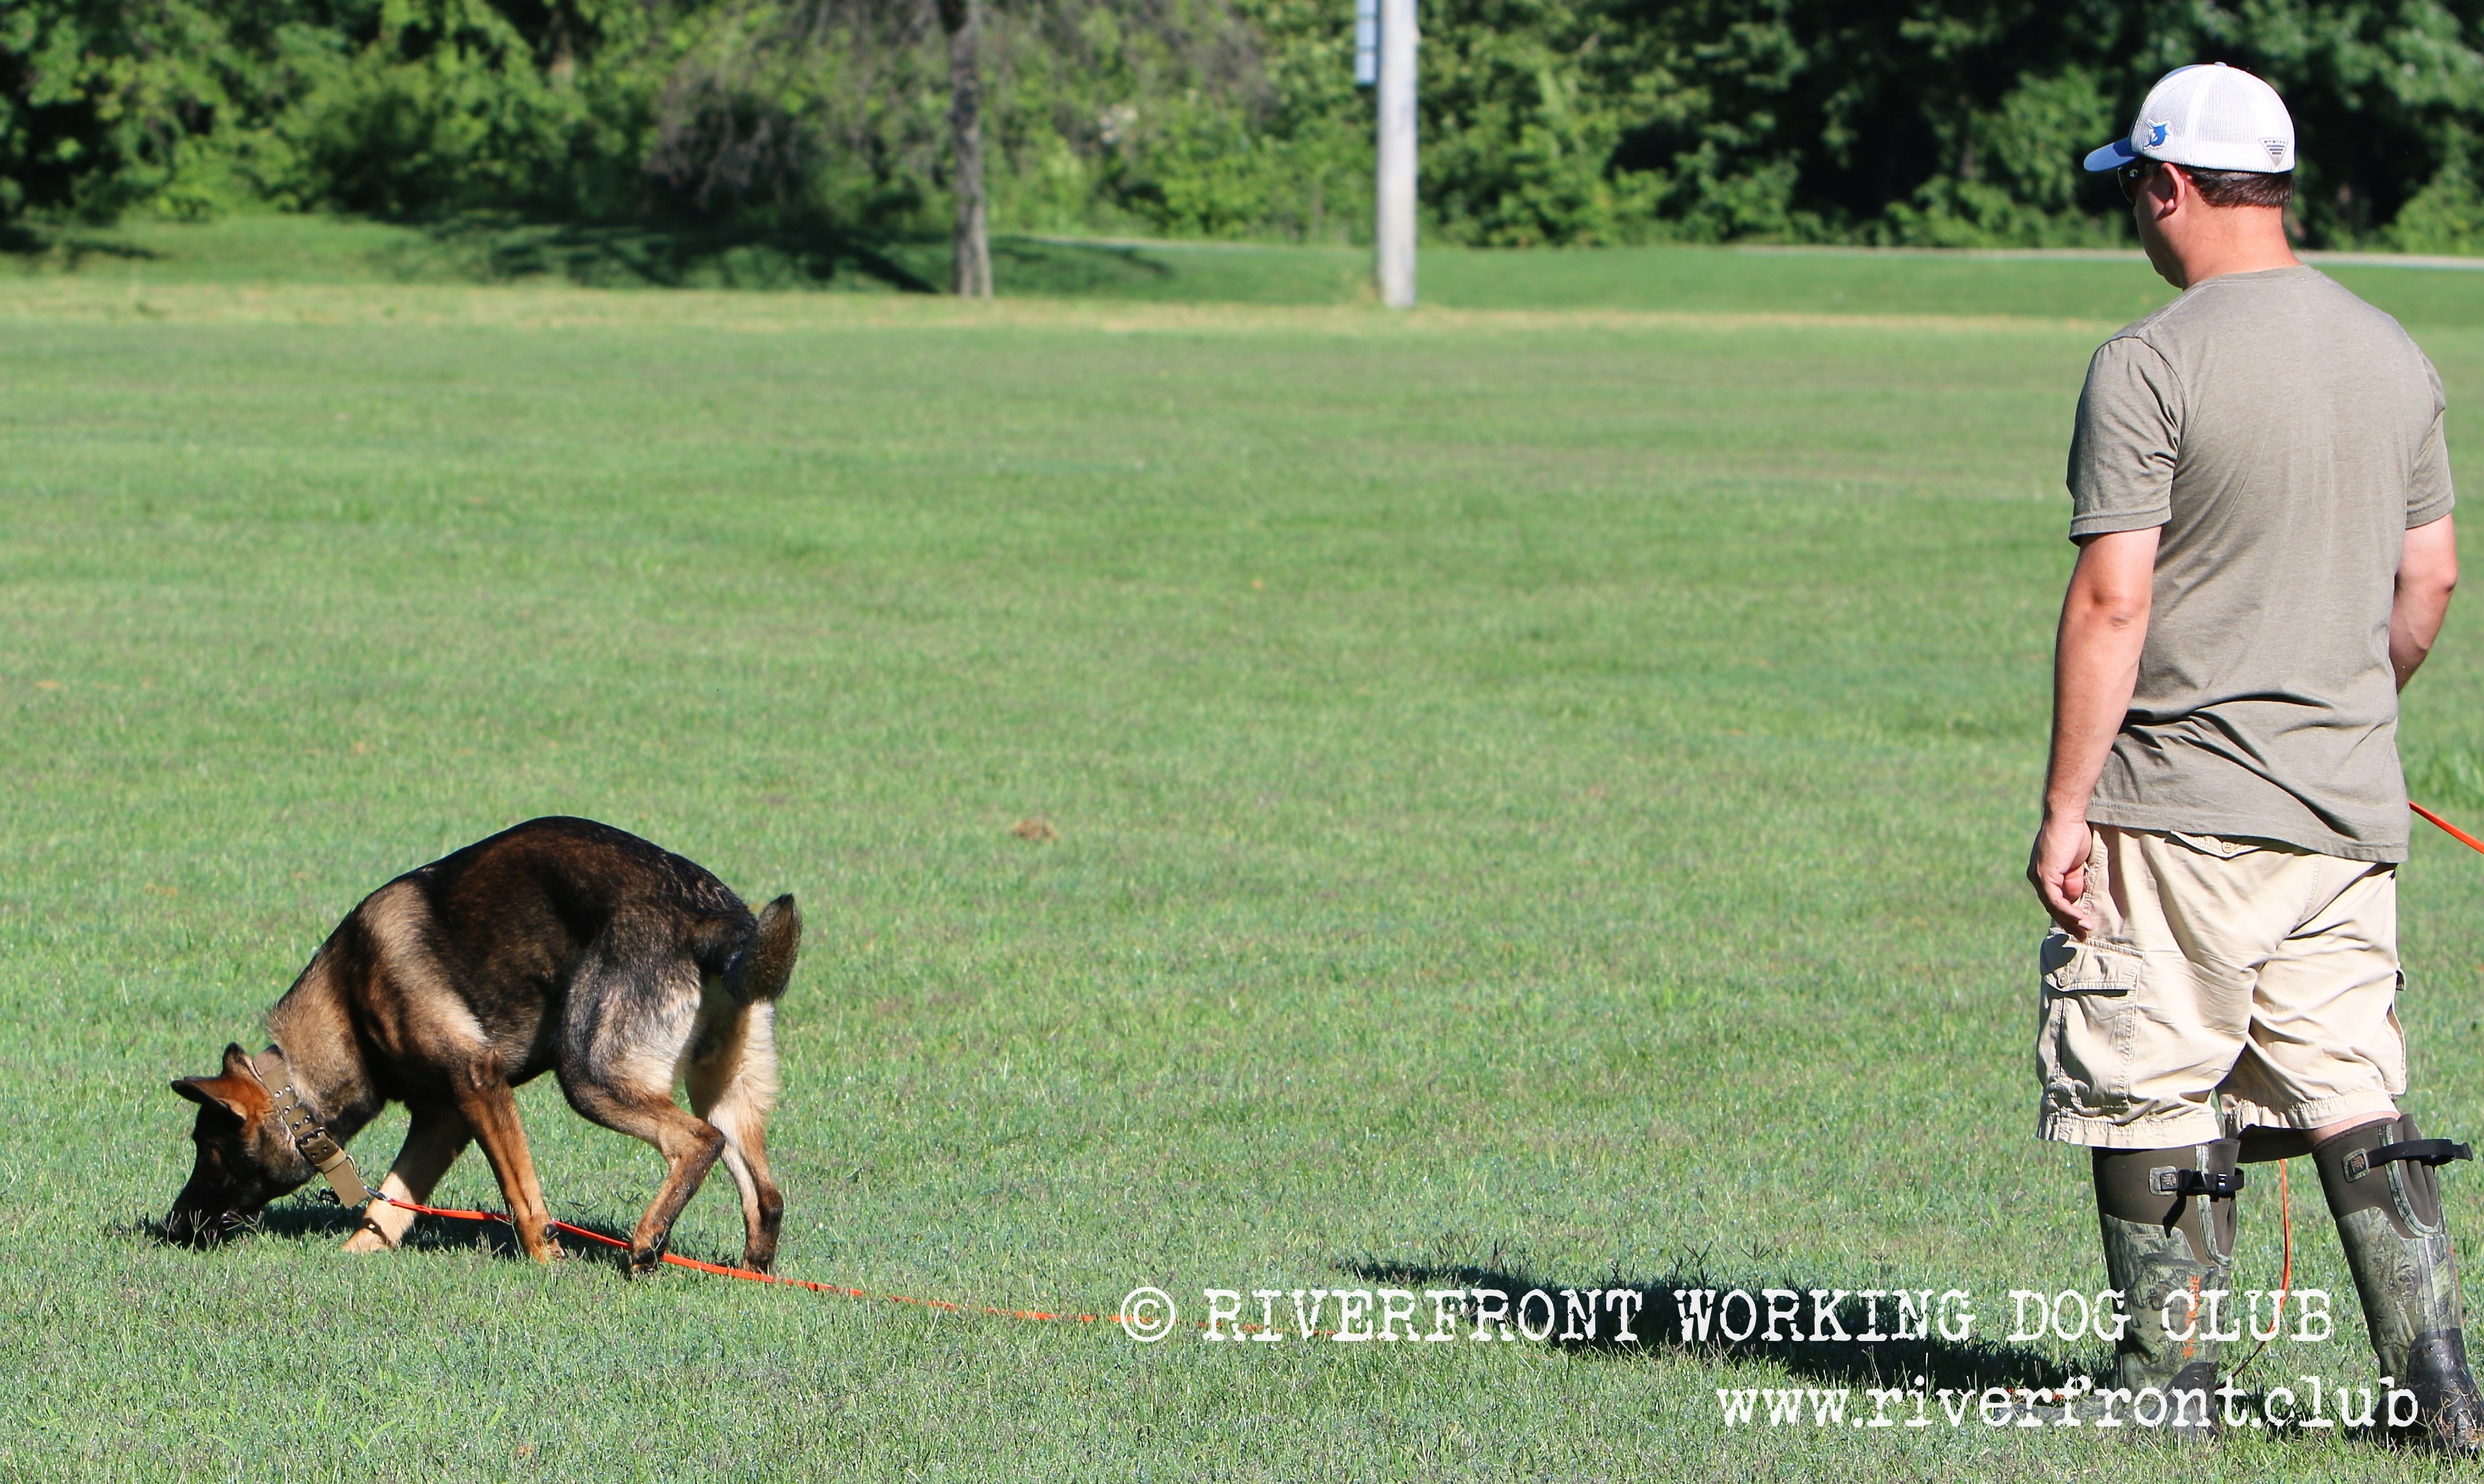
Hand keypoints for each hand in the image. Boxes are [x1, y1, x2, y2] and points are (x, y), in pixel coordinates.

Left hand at [2028, 814, 2096, 937]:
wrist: (2067, 818)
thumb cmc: (2073, 836)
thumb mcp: (2075, 865)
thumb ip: (2073, 881)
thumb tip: (2076, 900)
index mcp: (2043, 875)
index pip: (2054, 902)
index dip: (2068, 916)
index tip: (2082, 927)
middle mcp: (2036, 878)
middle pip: (2052, 908)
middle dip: (2069, 924)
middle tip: (2083, 936)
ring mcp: (2038, 877)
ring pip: (2053, 907)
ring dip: (2071, 920)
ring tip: (2087, 929)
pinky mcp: (2043, 875)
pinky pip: (2055, 900)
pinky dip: (2068, 911)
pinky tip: (2081, 918)